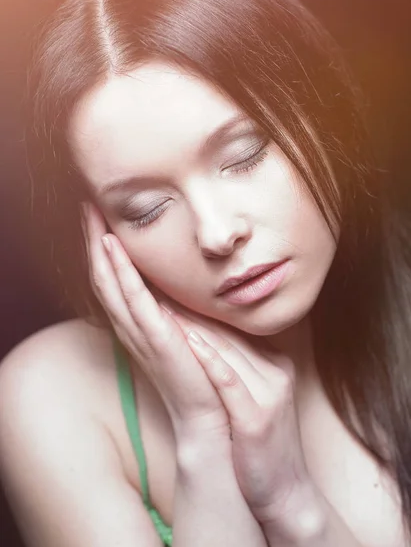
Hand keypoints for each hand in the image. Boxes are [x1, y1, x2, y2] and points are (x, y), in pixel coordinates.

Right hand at [80, 201, 229, 442]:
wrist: (209, 418)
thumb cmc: (201, 376)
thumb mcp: (186, 334)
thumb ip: (178, 309)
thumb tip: (182, 280)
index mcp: (139, 325)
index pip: (115, 280)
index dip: (104, 248)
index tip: (100, 216)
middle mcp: (132, 327)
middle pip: (104, 276)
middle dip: (94, 240)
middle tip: (87, 205)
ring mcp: (142, 333)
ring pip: (111, 284)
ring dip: (100, 248)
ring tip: (92, 216)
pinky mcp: (158, 340)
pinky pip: (134, 300)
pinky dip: (122, 272)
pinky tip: (114, 246)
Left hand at [163, 305, 312, 521]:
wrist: (284, 492)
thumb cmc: (257, 444)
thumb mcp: (251, 397)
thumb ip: (234, 367)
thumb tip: (200, 340)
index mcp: (272, 362)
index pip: (229, 329)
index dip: (196, 308)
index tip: (168, 288)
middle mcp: (275, 371)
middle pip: (225, 334)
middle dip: (188, 309)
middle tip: (157, 284)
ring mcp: (270, 393)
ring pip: (226, 351)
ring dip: (191, 326)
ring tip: (160, 303)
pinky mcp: (258, 417)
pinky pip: (230, 382)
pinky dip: (208, 361)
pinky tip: (187, 342)